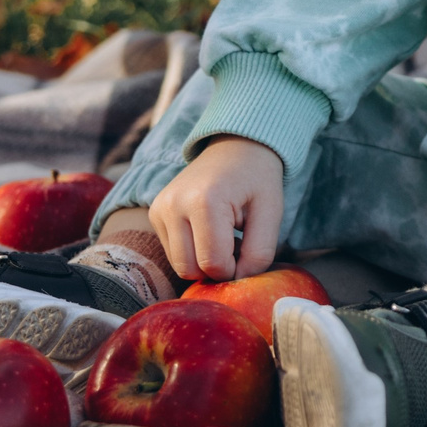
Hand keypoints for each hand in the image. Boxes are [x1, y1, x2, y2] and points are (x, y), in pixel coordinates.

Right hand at [149, 135, 284, 281]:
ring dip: (203, 261)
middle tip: (237, 245)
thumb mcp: (271, 213)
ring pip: (178, 265)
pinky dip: (192, 251)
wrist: (236, 145)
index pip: (213, 264)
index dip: (234, 270)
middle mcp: (174, 205)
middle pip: (189, 269)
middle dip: (216, 269)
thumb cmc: (257, 178)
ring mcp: (159, 208)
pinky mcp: (154, 213)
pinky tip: (208, 232)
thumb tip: (237, 281)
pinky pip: (172, 251)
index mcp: (204, 202)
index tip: (248, 252)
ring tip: (224, 237)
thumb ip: (260, 253)